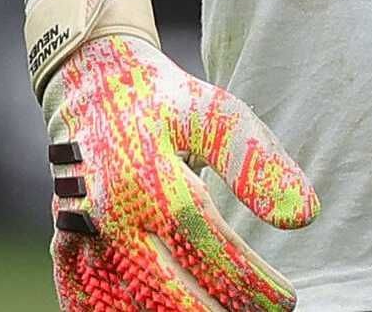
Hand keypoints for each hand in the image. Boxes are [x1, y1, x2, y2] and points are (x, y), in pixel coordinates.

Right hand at [30, 0, 317, 311]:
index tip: (286, 301)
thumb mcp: (216, 113)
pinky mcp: (64, 244)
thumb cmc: (166, 102)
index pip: (208, 248)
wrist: (91, 82)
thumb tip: (306, 217)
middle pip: (162, 292)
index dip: (249, 284)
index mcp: (152, 177)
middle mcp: (111, 212)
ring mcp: (81, 233)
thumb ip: (258, 165)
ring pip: (122, 306)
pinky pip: (83, 300)